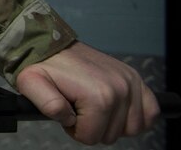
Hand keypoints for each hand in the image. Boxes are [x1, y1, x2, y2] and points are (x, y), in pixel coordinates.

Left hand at [16, 41, 159, 144]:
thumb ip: (47, 105)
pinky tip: (115, 108)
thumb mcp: (31, 84)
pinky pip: (149, 113)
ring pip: (130, 129)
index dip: (73, 128)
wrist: (49, 43)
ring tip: (91, 104)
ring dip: (110, 122)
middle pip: (110, 135)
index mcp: (98, 95)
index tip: (65, 110)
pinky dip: (134, 116)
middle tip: (76, 104)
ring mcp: (130, 82)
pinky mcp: (135, 78)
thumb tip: (68, 118)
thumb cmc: (42, 65)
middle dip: (91, 125)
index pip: (90, 137)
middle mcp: (120, 88)